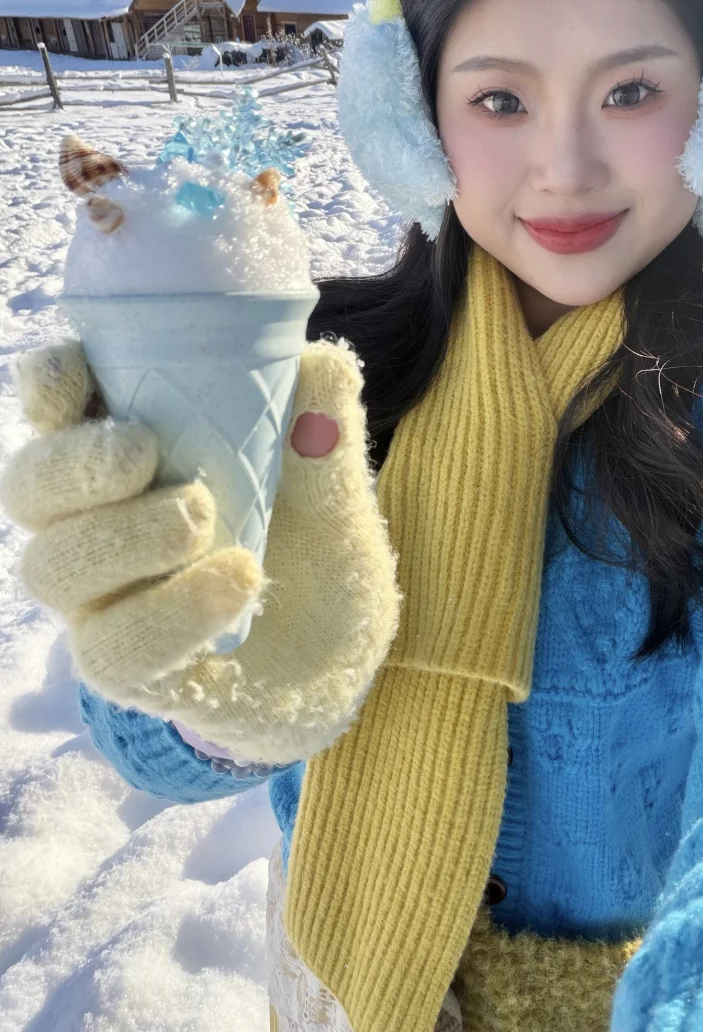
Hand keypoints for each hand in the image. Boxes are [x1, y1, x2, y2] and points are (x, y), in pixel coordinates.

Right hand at [0, 337, 401, 764]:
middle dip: (74, 463)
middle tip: (143, 450)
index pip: (59, 406)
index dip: (51, 383)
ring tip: (200, 518)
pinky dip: (171, 611)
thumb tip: (325, 364)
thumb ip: (323, 431)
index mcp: (128, 452)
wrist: (341, 652)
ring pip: (55, 565)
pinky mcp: (123, 667)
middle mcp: (93, 521)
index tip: (75, 370)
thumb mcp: (333, 486)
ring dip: (123, 535)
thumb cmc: (316, 548)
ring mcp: (99, 599)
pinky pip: (112, 648)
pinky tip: (238, 582)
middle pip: (31, 486)